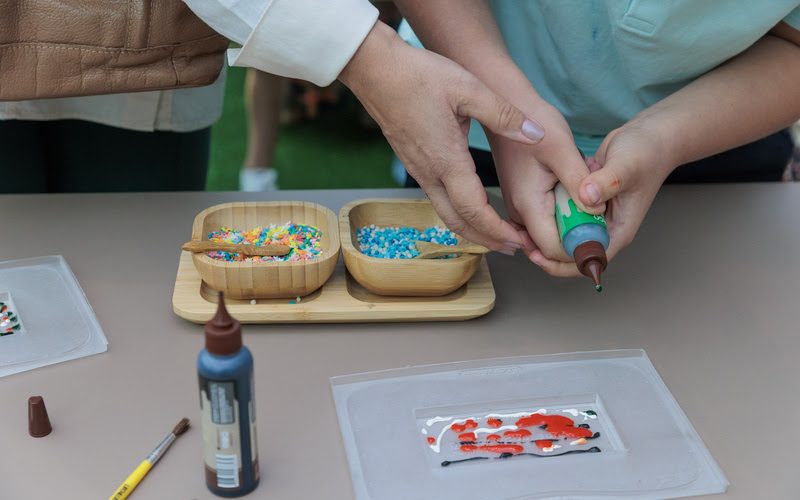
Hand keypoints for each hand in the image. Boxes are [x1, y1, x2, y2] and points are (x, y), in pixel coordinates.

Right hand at [339, 22, 546, 253]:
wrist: (373, 70)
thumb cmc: (417, 76)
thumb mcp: (468, 88)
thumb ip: (504, 115)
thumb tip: (536, 134)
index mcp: (446, 161)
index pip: (474, 211)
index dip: (498, 231)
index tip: (519, 240)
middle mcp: (430, 173)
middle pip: (459, 223)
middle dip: (488, 240)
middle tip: (515, 247)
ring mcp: (418, 170)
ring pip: (446, 214)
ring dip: (473, 229)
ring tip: (497, 234)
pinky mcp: (413, 163)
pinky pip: (438, 199)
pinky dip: (459, 213)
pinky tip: (472, 206)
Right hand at [489, 100, 600, 262]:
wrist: (508, 104)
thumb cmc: (533, 121)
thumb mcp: (563, 149)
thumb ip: (580, 183)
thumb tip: (596, 212)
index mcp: (527, 204)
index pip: (553, 249)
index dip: (580, 247)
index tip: (602, 230)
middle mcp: (517, 212)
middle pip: (550, 248)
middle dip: (578, 237)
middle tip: (598, 211)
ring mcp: (517, 208)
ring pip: (548, 236)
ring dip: (571, 225)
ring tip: (586, 197)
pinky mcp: (521, 201)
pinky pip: (544, 222)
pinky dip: (563, 215)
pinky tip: (574, 193)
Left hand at [528, 121, 674, 275]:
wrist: (650, 135)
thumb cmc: (647, 152)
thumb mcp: (627, 165)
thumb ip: (607, 181)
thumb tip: (586, 197)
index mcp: (618, 231)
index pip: (587, 260)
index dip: (560, 263)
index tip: (536, 253)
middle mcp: (605, 228)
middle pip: (571, 252)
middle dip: (545, 250)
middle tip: (520, 239)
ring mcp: (595, 216)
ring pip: (565, 234)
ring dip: (544, 231)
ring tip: (519, 225)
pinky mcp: (585, 202)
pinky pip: (564, 214)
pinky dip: (549, 212)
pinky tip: (533, 204)